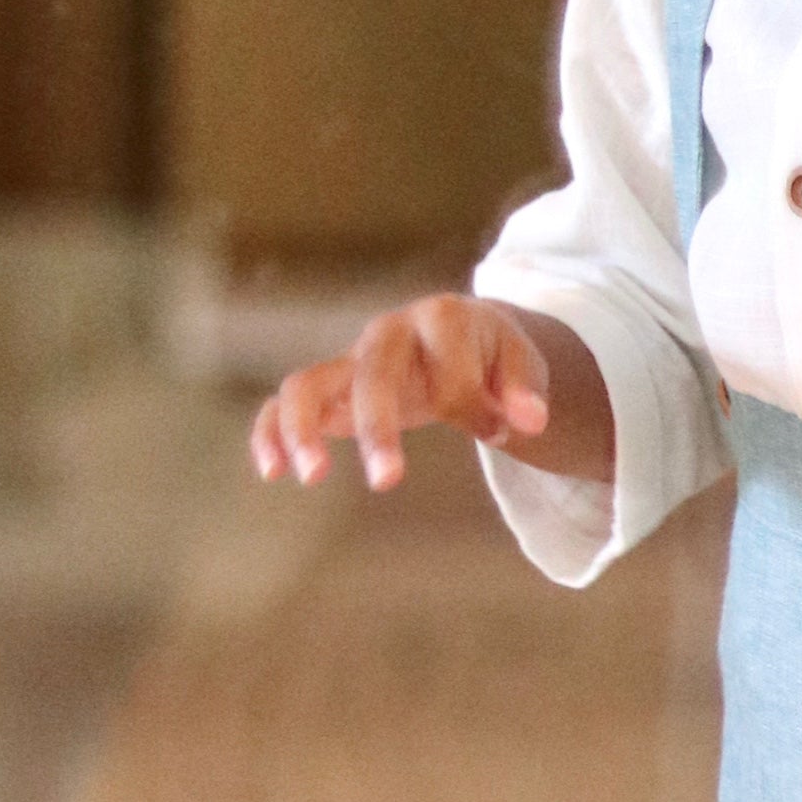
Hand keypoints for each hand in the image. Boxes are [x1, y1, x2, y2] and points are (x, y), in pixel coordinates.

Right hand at [251, 294, 551, 490]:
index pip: (450, 367)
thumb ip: (525, 389)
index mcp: (442, 318)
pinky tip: (273, 472)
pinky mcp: (331, 387)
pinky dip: (271, 432)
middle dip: (379, 426)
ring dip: (304, 427)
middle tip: (388, 482)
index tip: (500, 432)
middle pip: (373, 373)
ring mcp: (353, 359)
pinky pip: (285, 403)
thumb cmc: (493, 354)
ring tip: (311, 477)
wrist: (464, 335)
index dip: (475, 405)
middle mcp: (388, 333)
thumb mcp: (521, 362)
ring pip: (309, 382)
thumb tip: (529, 423)